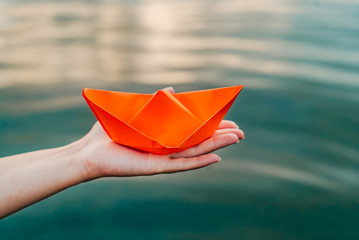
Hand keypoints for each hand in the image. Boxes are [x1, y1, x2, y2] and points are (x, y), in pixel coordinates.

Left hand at [80, 87, 243, 178]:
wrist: (90, 150)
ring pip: (195, 151)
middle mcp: (167, 148)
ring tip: (237, 138)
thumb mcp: (137, 112)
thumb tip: (174, 90)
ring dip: (216, 145)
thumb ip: (157, 103)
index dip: (212, 126)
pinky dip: (199, 162)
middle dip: (220, 137)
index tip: (229, 119)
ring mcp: (163, 158)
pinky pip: (181, 164)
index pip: (193, 131)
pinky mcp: (156, 167)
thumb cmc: (110, 132)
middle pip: (199, 142)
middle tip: (241, 132)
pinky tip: (217, 157)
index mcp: (164, 136)